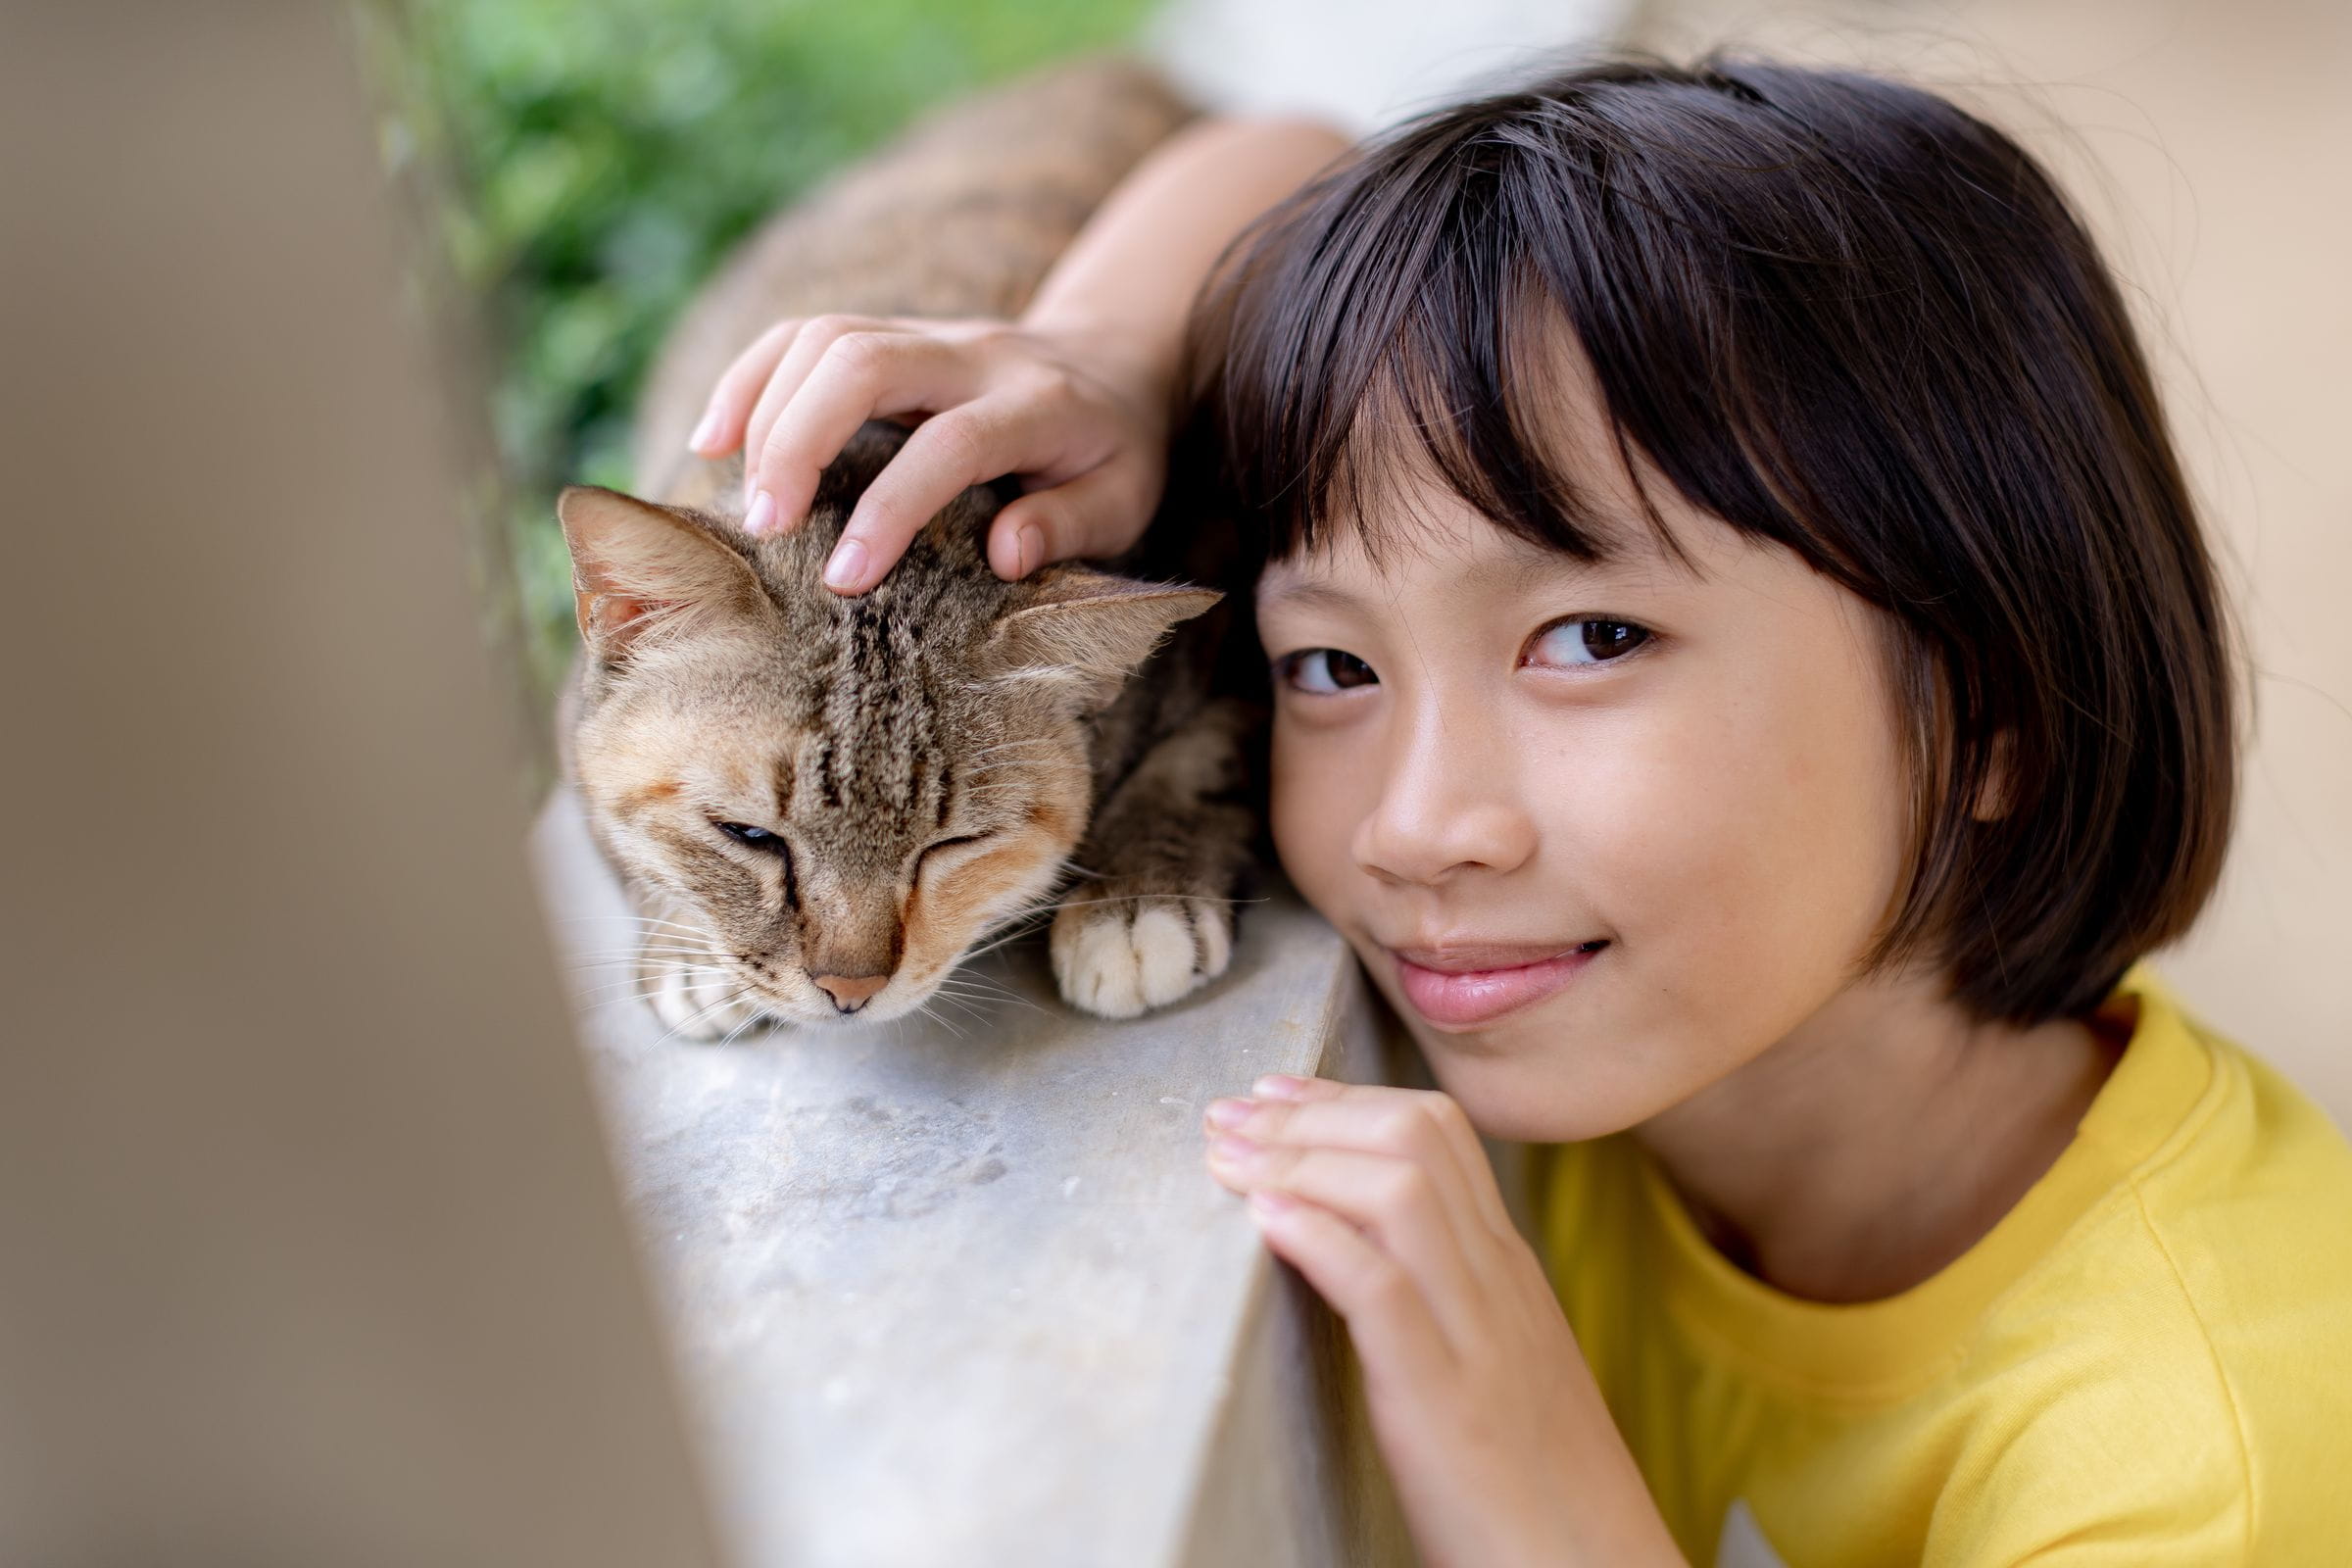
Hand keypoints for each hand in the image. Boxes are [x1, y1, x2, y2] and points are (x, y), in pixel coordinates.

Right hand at [686, 313, 1171, 593]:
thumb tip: (1005, 552)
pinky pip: (801, 333)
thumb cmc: (1114, 451)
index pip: (953, 444)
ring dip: (764, 409)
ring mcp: (924, 334)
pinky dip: (748, 379)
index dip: (894, 507)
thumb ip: (1074, 523)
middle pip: (864, 361)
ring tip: (744, 500)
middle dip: (799, 439)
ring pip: (823, 335)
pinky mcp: (885, 331)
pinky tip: (712, 439)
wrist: (1111, 360)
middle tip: (764, 526)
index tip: (845, 576)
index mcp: (1038, 405)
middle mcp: (973, 355)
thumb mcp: (1127, 496)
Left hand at [1201, 1075, 1686, 1567]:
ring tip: (1228, 1159)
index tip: (1273, 1094)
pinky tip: (1263, 1217)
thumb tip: (1353, 1240)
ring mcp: (1478, 1336)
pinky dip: (1318, 1237)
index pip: (1436, 1132)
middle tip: (1228, 1116)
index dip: (1343, 1099)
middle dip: (1308, 1113)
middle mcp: (1498, 1282)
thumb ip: (1445, 1295)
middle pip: (1414, 1137)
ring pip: (1399, 1190)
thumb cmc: (1530, 1484)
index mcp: (1508, 1269)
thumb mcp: (1496, 1362)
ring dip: (1299, 1158)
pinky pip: (1382, 1289)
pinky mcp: (1446, 1402)